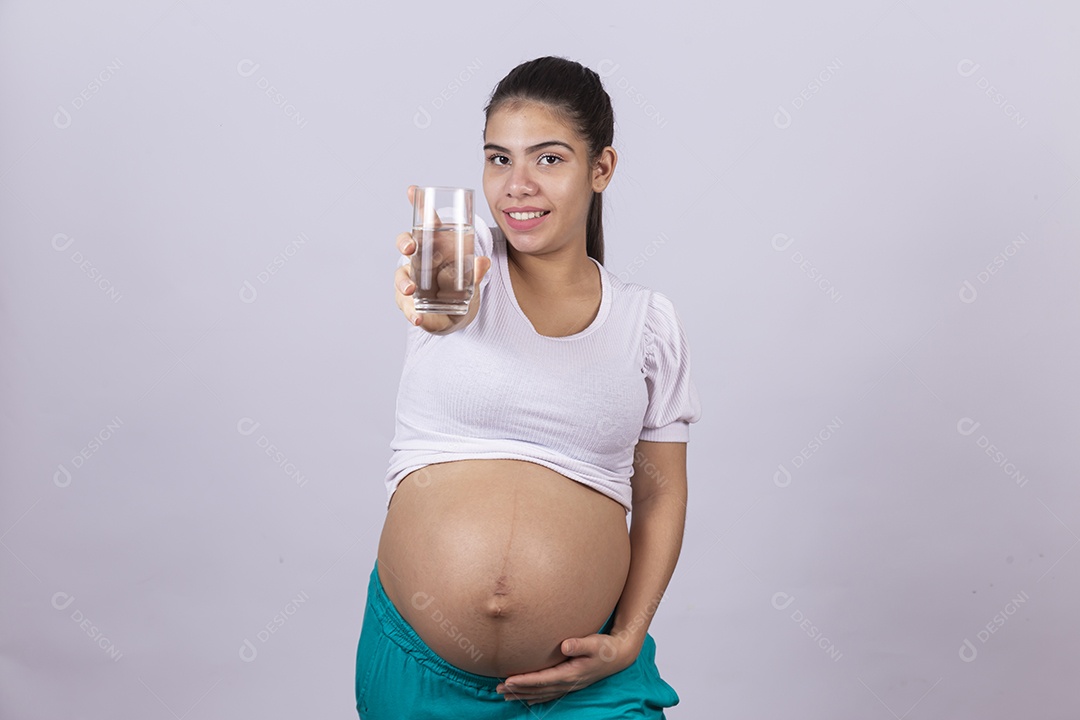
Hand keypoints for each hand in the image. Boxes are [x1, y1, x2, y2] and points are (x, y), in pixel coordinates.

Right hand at [394, 185, 490, 333]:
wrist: (456, 316)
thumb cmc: (461, 290)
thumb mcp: (474, 280)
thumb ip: (477, 272)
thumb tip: (483, 263)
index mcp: (436, 247)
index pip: (426, 223)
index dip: (419, 205)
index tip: (412, 189)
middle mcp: (419, 260)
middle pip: (406, 244)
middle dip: (405, 243)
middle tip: (410, 248)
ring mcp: (412, 280)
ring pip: (401, 275)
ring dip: (403, 282)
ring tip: (411, 290)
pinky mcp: (409, 302)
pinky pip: (407, 306)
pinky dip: (412, 312)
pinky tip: (417, 318)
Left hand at [495, 633, 635, 705]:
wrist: (619, 656)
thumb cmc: (605, 647)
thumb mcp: (594, 642)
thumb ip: (580, 644)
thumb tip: (565, 645)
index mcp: (571, 674)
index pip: (542, 679)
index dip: (524, 681)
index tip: (508, 680)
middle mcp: (568, 683)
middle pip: (538, 689)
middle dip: (518, 689)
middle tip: (499, 688)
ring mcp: (570, 685)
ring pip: (542, 693)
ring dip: (524, 694)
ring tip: (506, 695)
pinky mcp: (571, 683)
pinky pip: (549, 693)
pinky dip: (536, 696)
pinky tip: (527, 698)